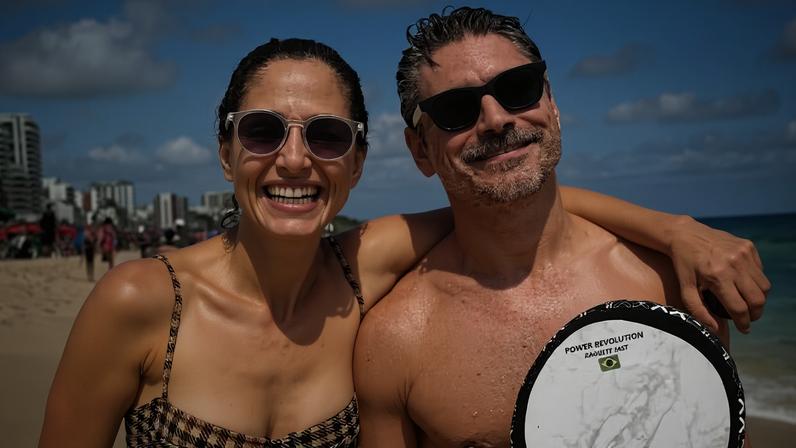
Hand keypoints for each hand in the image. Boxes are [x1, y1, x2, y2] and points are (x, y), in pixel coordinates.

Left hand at [667, 216, 769, 333]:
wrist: (685, 235)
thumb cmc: (683, 265)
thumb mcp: (685, 288)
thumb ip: (698, 310)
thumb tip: (715, 328)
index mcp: (717, 277)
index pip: (739, 308)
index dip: (743, 323)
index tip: (743, 329)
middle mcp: (733, 265)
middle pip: (757, 299)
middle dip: (755, 314)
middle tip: (749, 318)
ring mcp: (743, 254)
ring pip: (764, 286)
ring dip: (758, 299)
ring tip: (748, 303)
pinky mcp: (748, 246)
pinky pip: (760, 270)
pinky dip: (756, 281)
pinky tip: (744, 283)